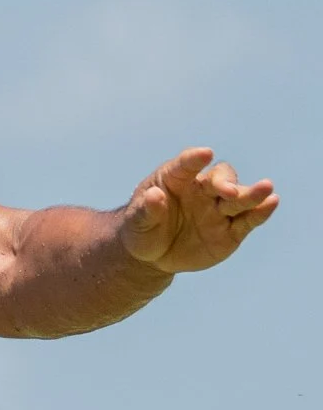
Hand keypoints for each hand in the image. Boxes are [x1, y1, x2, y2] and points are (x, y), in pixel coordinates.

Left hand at [120, 147, 277, 275]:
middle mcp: (203, 189)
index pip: (186, 165)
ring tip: (266, 189)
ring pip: (239, 197)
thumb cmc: (143, 229)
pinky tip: (271, 203)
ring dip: (251, 194)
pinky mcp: (232, 229)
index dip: (195, 159)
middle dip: (226, 183)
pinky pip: (248, 220)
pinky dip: (260, 212)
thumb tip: (154, 196)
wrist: (154, 255)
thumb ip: (146, 210)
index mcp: (177, 179)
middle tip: (227, 192)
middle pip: (221, 178)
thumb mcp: (137, 222)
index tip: (204, 154)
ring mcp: (219, 208)